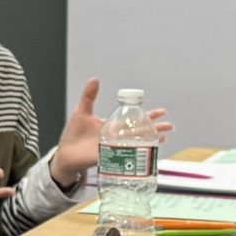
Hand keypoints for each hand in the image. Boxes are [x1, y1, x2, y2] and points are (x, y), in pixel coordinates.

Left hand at [49, 77, 172, 187]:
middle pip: (140, 131)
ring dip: (150, 139)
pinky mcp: (110, 156)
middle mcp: (117, 137)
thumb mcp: (82, 111)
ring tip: (163, 137)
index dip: (148, 115)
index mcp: (113, 126)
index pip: (134, 119)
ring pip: (137, 142)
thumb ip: (89, 96)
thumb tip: (95, 79)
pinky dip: (137, 152)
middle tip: (169, 126)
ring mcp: (115, 147)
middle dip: (155, 128)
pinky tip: (146, 150)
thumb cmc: (73, 135)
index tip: (161, 112)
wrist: (65, 153)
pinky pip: (126, 154)